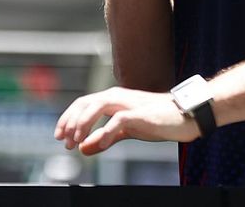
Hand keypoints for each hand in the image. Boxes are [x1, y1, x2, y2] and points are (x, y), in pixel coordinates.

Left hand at [54, 86, 198, 154]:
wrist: (185, 116)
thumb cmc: (156, 121)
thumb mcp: (126, 132)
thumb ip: (105, 138)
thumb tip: (83, 148)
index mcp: (112, 98)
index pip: (82, 104)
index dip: (67, 118)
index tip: (59, 136)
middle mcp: (116, 96)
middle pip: (84, 103)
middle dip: (70, 121)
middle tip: (63, 140)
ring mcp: (127, 103)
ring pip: (96, 106)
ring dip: (83, 123)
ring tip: (76, 141)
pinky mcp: (139, 113)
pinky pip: (118, 120)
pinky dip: (105, 131)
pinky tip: (99, 144)